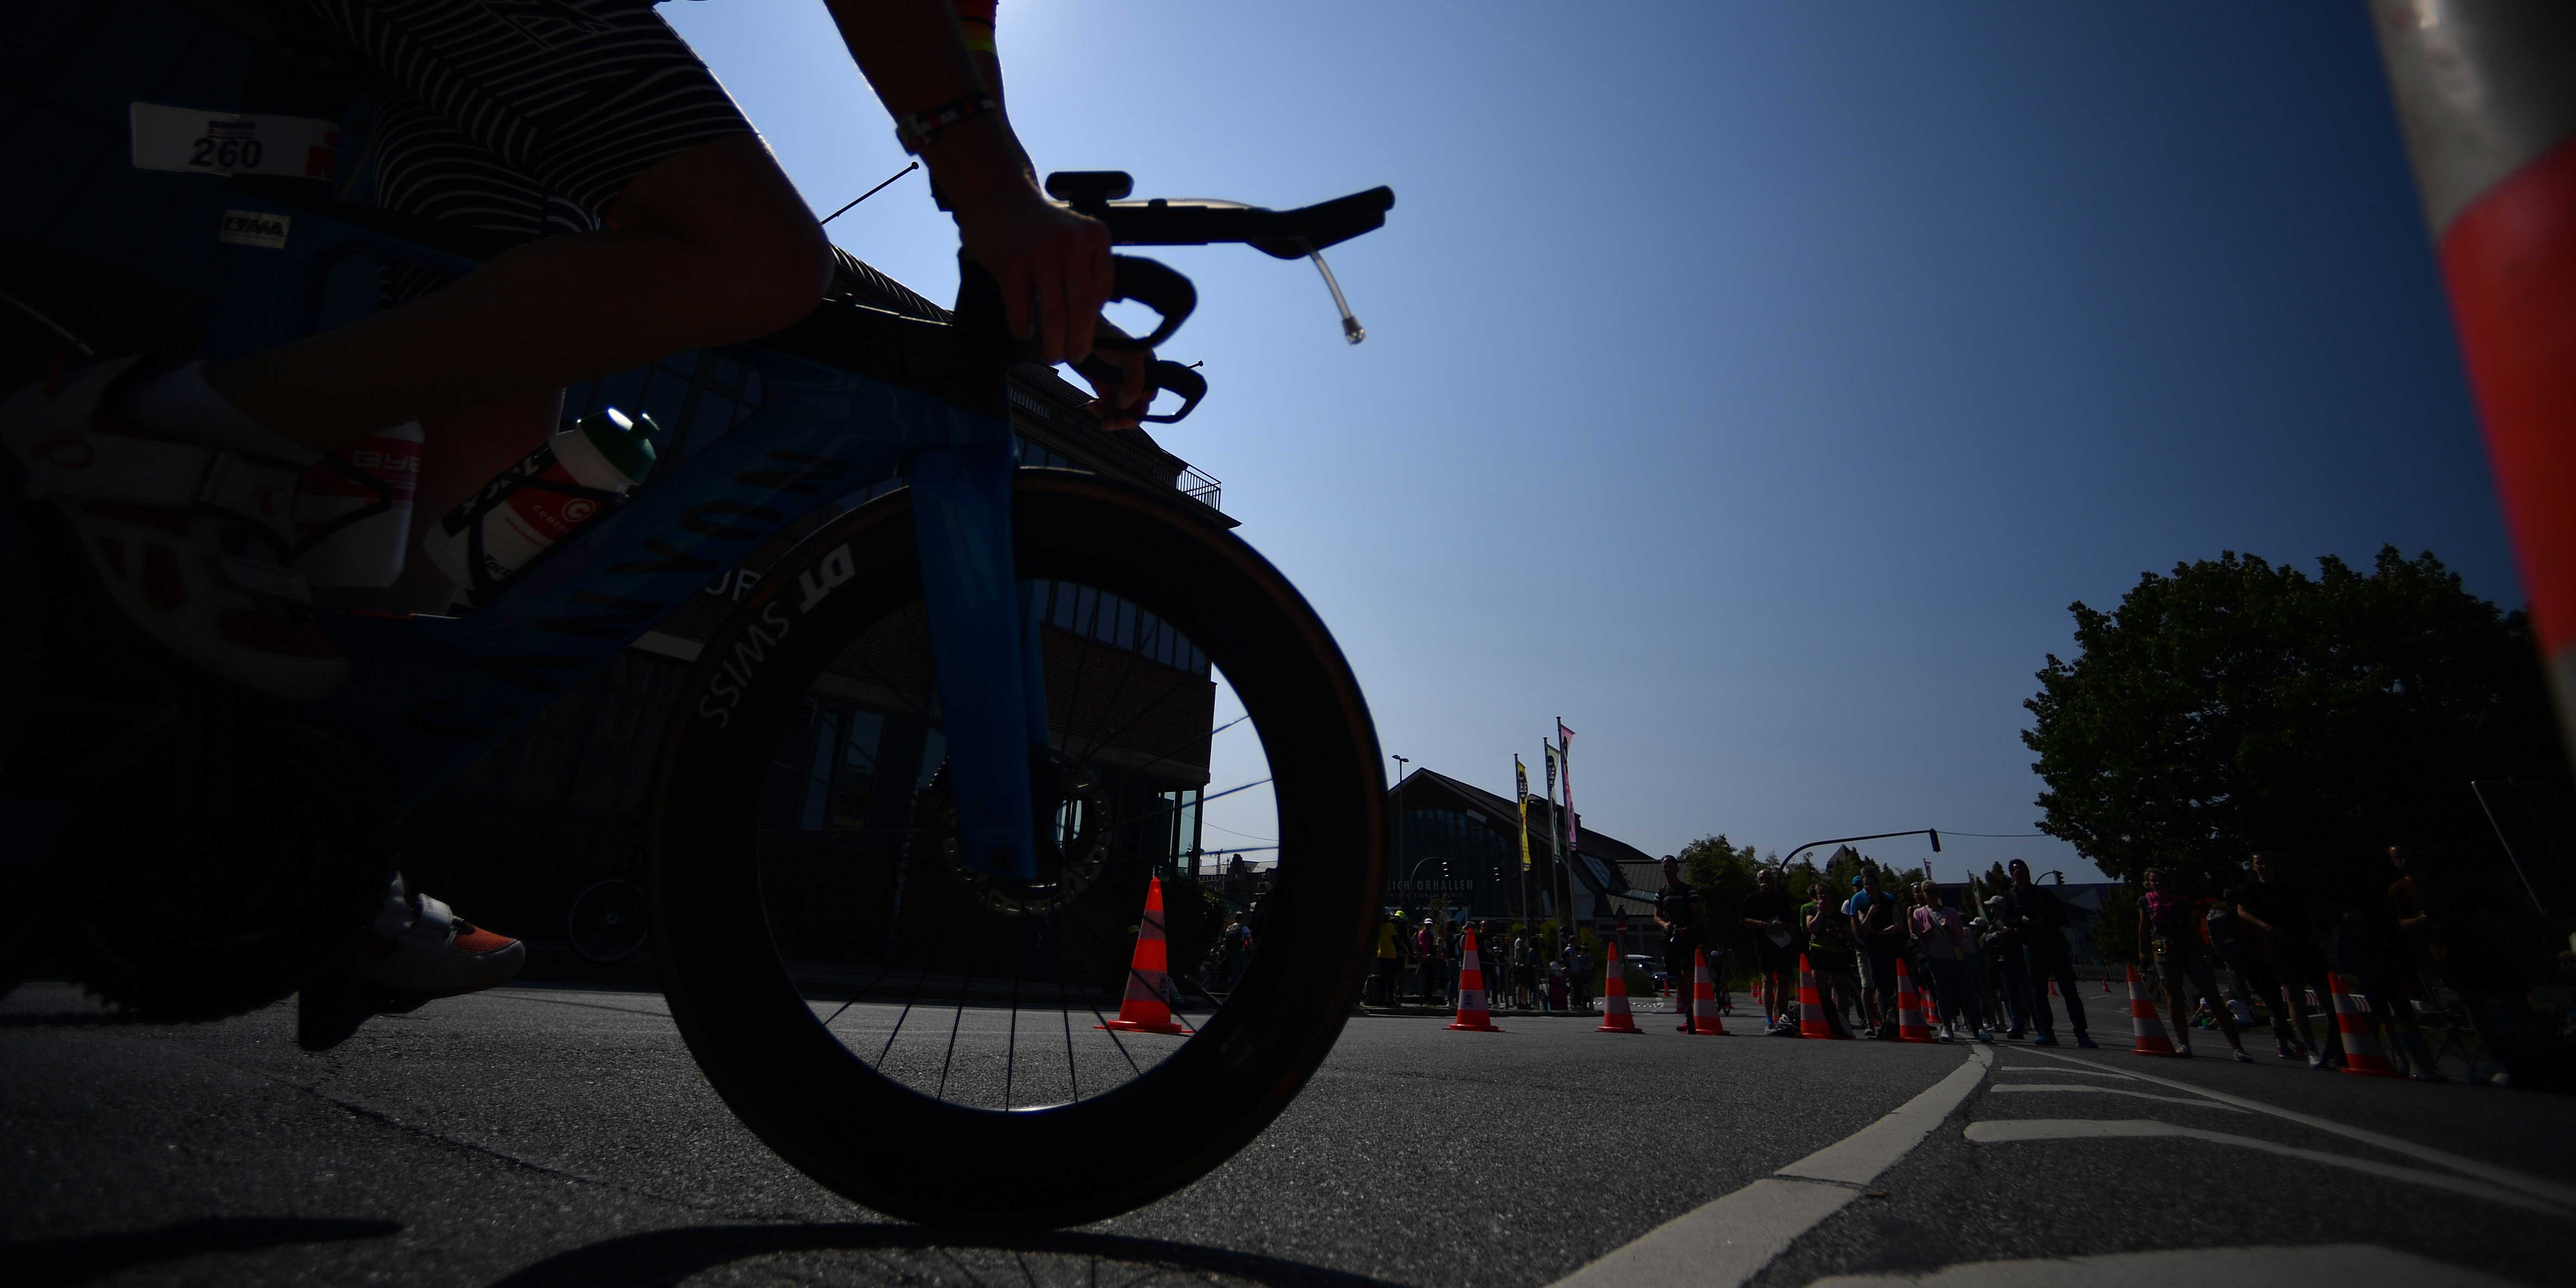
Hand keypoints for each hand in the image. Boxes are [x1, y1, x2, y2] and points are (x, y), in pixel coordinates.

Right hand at [952, 176, 1113, 361]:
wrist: (996, 193)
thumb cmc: (1038, 226)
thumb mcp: (1076, 236)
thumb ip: (1087, 269)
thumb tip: (1092, 319)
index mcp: (1095, 237)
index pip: (1101, 291)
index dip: (1093, 319)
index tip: (1084, 334)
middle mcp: (1072, 243)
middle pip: (1082, 307)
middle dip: (1079, 341)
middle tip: (1073, 357)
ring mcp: (1041, 252)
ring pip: (1054, 314)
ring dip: (1053, 344)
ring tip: (1051, 356)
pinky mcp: (1012, 263)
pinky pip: (1021, 309)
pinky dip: (1023, 328)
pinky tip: (1024, 333)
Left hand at [1078, 333, 1152, 428]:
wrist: (1079, 332)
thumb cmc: (1109, 339)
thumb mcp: (1129, 357)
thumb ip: (1134, 383)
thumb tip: (1126, 406)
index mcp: (1149, 370)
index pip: (1149, 397)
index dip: (1138, 407)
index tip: (1124, 404)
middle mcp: (1136, 378)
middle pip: (1135, 407)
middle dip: (1122, 417)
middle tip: (1109, 424)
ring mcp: (1119, 382)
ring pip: (1119, 409)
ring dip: (1108, 413)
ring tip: (1095, 408)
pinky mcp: (1103, 384)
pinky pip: (1106, 404)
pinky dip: (1100, 408)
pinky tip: (1091, 404)